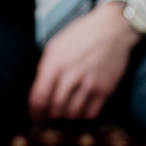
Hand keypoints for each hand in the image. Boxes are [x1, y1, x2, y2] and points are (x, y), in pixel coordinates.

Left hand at [28, 2, 138, 121]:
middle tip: (50, 114)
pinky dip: (84, 114)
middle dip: (50, 114)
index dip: (34, 111)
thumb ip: (46, 67)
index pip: (39, 97)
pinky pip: (91, 113)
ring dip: (67, 115)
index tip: (33, 116)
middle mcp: (70, 76)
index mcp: (54, 64)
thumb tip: (38, 88)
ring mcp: (89, 84)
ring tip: (66, 110)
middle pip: (55, 108)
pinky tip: (82, 108)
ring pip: (72, 113)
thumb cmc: (81, 35)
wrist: (112, 29)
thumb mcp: (56, 46)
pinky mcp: (105, 89)